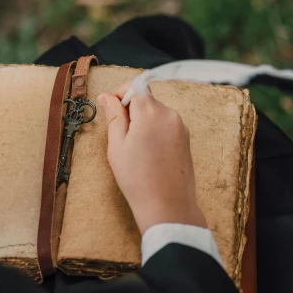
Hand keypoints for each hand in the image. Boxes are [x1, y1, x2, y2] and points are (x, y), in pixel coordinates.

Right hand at [97, 84, 206, 234]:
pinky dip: (154, 133)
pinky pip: (166, 126)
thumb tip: (107, 96)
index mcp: (151, 113)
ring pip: (156, 114)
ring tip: (135, 150)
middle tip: (120, 137)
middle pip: (146, 100)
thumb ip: (113, 116)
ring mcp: (180, 127)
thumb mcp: (117, 146)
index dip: (120, 95)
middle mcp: (169, 115)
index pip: (135, 87)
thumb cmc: (138, 179)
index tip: (111, 110)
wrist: (167, 205)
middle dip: (131, 111)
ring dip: (143, 123)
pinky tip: (148, 155)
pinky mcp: (185, 140)